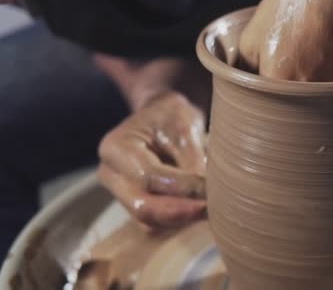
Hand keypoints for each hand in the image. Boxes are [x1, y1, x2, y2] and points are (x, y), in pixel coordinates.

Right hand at [97, 92, 206, 227]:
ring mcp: (120, 193)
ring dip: (182, 219)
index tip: (214, 192)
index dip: (184, 189)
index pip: (151, 178)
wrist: (160, 115)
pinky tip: (201, 210)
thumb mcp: (186, 128)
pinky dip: (179, 219)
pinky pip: (156, 223)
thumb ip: (194, 163)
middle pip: (142, 207)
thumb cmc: (172, 116)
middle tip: (213, 211)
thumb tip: (209, 196)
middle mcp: (111, 174)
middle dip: (181, 213)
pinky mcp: (134, 204)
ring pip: (150, 221)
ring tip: (212, 210)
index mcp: (116, 148)